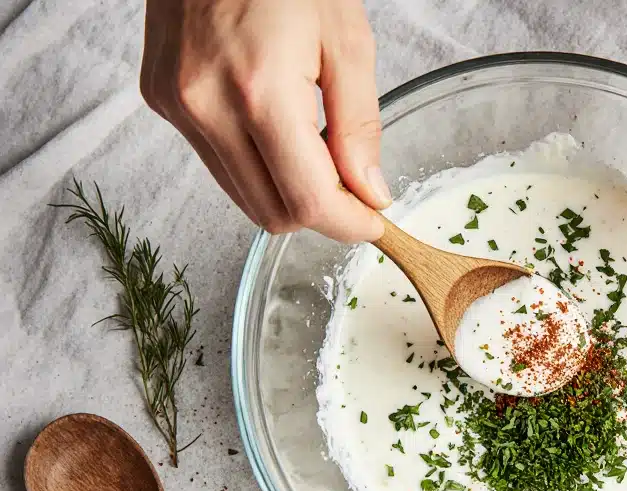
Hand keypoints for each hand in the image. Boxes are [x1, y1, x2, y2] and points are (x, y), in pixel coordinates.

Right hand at [140, 0, 387, 241]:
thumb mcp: (346, 39)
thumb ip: (359, 125)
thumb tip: (370, 193)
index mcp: (260, 92)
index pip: (309, 200)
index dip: (349, 224)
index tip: (375, 221)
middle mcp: (206, 109)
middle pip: (274, 213)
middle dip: (321, 212)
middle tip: (353, 185)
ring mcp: (176, 109)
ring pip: (244, 198)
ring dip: (288, 193)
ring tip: (316, 151)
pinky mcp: (161, 103)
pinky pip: (218, 165)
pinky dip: (256, 166)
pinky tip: (276, 131)